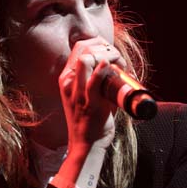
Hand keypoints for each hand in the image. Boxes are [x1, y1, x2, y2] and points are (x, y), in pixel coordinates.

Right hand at [58, 37, 126, 152]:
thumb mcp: (85, 95)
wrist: (86, 143)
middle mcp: (69, 82)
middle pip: (83, 48)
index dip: (98, 43)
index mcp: (67, 78)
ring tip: (119, 63)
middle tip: (118, 58)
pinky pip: (95, 80)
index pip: (79, 47)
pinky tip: (112, 66)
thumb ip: (95, 80)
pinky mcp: (90, 102)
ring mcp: (78, 92)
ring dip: (108, 54)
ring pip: (86, 59)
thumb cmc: (90, 119)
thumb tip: (116, 67)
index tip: (111, 50)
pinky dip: (104, 69)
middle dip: (104, 46)